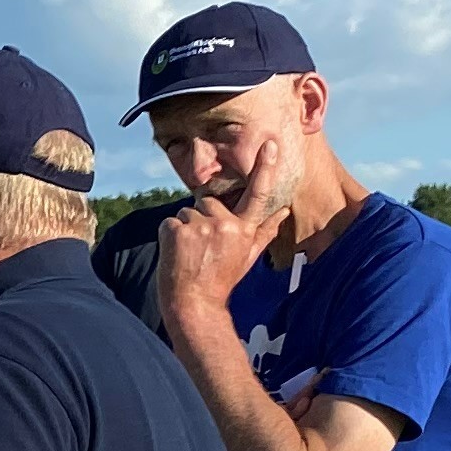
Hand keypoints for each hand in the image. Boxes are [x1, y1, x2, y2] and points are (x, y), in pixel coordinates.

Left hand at [159, 135, 289, 318]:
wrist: (194, 305)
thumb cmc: (221, 280)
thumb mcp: (247, 257)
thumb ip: (264, 231)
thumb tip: (282, 211)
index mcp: (245, 230)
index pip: (258, 195)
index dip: (265, 168)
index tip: (270, 145)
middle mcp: (226, 225)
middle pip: (208, 202)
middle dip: (202, 219)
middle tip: (202, 249)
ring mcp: (201, 227)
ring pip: (186, 212)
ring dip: (185, 229)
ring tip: (190, 254)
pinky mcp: (178, 230)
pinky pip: (169, 222)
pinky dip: (168, 236)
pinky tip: (176, 255)